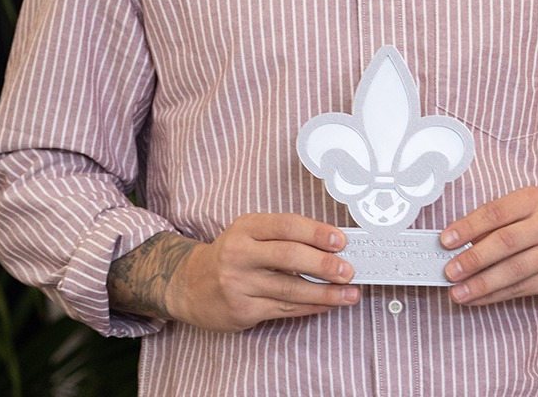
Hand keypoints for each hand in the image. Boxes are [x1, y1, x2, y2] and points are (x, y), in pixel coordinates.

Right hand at [110, 213, 357, 331]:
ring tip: (349, 293)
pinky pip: (283, 309)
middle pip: (289, 257)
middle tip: (349, 270)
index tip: (341, 241)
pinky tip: (327, 304)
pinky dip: (310, 307)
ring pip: (290, 289)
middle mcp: (239, 254)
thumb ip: (285, 236)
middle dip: (324, 265)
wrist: (188, 285)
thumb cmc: (232, 255)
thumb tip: (333, 245)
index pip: (286, 226)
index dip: (317, 233)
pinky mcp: (241, 310)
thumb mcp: (251, 233)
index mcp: (246, 228)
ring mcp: (238, 284)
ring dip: (325, 293)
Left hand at [438, 187, 537, 305]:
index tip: (446, 240)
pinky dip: (494, 295)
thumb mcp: (526, 213)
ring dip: (481, 284)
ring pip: (513, 270)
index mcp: (534, 201)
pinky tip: (477, 298)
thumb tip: (456, 245)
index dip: (468, 227)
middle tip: (449, 271)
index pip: (496, 212)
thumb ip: (495, 226)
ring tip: (458, 292)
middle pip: (505, 241)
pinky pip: (521, 289)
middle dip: (474, 258)